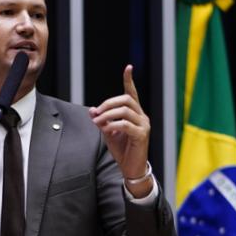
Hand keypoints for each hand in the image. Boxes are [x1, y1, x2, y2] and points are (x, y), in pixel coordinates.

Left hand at [88, 65, 152, 197]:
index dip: (129, 80)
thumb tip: (92, 111)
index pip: (132, 94)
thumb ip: (101, 121)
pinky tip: (107, 130)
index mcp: (135, 114)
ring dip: (107, 115)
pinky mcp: (142, 135)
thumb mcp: (108, 133)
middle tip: (97, 113)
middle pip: (126, 99)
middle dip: (108, 103)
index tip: (128, 67)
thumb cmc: (122, 150)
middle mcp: (142, 116)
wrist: (131, 168)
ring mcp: (144, 125)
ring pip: (124, 111)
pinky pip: (125, 125)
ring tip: (99, 122)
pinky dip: (113, 125)